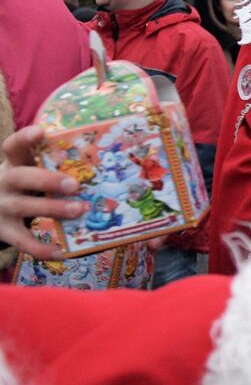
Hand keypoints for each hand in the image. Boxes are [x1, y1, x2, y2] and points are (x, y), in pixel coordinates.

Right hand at [0, 126, 82, 259]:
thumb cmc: (24, 184)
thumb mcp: (29, 169)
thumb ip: (54, 164)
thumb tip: (105, 158)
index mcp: (13, 163)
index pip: (13, 146)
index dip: (24, 138)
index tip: (41, 131)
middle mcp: (3, 183)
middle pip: (20, 177)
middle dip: (47, 180)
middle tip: (74, 184)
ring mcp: (1, 207)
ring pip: (23, 207)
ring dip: (52, 209)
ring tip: (79, 210)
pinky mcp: (3, 231)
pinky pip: (22, 241)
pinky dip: (41, 248)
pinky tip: (62, 252)